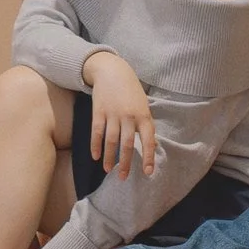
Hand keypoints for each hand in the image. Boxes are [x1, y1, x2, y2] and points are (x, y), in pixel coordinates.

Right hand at [81, 51, 156, 176]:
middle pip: (127, 144)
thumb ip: (146, 125)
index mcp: (143, 115)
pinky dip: (95, 145)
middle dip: (125, 163)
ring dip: (109, 157)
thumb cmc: (131, 90)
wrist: (112, 71)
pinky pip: (96, 132)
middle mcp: (129, 116)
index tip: (148, 172)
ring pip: (110, 140)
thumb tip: (153, 145)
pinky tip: (95, 156)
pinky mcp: (98, 112)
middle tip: (123, 178)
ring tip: (108, 170)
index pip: (148, 140)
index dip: (149, 157)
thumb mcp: (143, 105)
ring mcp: (112, 114)